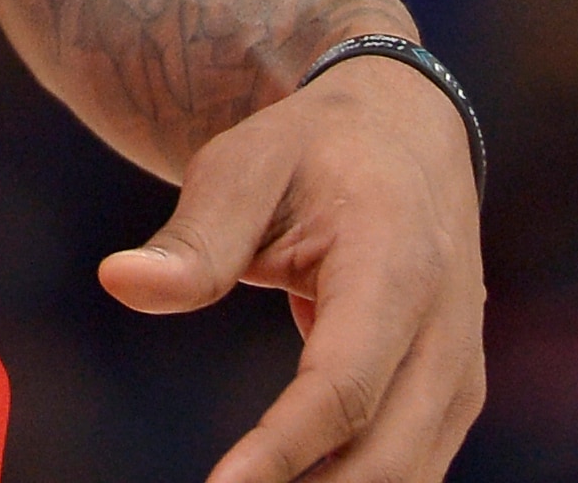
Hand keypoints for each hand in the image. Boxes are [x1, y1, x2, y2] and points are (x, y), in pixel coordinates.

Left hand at [99, 56, 486, 482]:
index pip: (342, 384)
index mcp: (396, 263)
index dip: (282, 450)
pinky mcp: (454, 394)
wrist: (404, 130)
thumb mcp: (245, 165)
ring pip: (409, 476)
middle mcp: (446, 328)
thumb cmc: (312, 149)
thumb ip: (194, 237)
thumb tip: (118, 281)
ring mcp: (460, 368)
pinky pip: (412, 468)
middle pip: (386, 456)